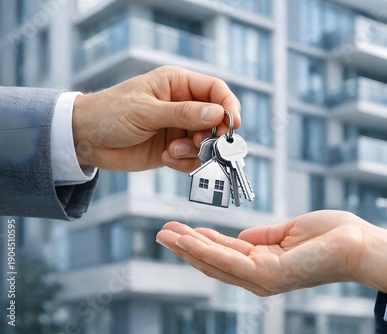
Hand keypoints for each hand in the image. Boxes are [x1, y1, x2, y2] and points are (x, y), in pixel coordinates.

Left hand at [72, 66, 240, 171]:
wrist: (84, 139)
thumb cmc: (110, 113)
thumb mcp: (146, 111)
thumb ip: (183, 113)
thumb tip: (218, 114)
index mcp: (177, 84)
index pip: (215, 90)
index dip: (228, 105)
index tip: (233, 124)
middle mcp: (183, 105)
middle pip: (216, 119)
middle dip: (212, 134)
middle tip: (201, 144)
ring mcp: (179, 128)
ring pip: (206, 141)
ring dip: (195, 150)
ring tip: (173, 151)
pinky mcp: (173, 149)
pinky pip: (193, 158)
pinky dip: (185, 162)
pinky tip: (166, 158)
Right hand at [156, 210, 386, 295]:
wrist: (358, 242)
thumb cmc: (330, 235)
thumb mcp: (287, 232)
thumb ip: (262, 237)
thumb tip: (242, 236)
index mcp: (264, 263)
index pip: (224, 254)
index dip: (200, 241)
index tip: (181, 228)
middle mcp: (259, 276)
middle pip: (214, 261)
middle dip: (186, 247)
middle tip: (161, 231)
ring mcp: (263, 278)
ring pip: (216, 262)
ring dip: (188, 248)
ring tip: (165, 234)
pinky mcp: (269, 275)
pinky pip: (230, 260)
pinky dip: (206, 250)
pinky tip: (188, 239)